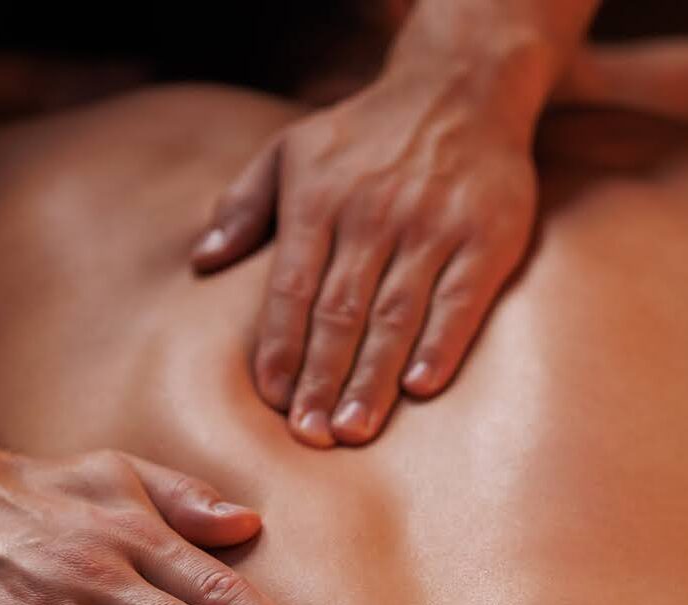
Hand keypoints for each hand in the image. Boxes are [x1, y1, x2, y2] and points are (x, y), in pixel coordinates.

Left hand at [193, 65, 537, 446]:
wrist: (459, 87)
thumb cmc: (363, 133)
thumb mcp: (289, 150)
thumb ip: (243, 206)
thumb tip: (201, 260)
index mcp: (320, 199)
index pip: (291, 289)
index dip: (280, 348)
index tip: (273, 398)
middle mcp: (373, 214)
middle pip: (340, 313)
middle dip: (322, 380)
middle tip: (310, 435)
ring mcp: (433, 226)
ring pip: (395, 316)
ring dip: (373, 379)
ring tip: (353, 431)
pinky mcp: (486, 236)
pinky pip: (460, 301)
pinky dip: (441, 346)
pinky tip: (420, 389)